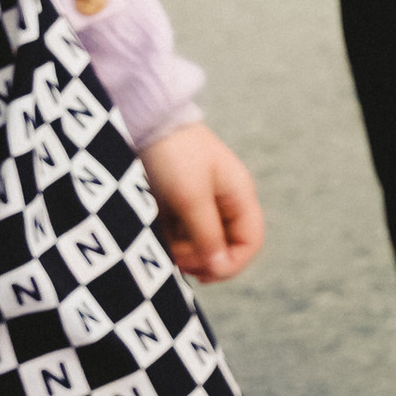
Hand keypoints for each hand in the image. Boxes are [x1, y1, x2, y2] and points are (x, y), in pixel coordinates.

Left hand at [139, 123, 264, 282]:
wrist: (145, 121)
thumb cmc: (174, 154)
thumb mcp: (191, 197)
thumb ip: (207, 234)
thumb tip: (219, 268)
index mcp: (239, 195)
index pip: (250, 242)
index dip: (231, 264)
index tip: (203, 274)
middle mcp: (224, 201)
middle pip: (225, 246)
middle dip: (203, 258)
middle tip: (177, 261)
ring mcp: (201, 202)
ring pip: (201, 242)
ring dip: (184, 252)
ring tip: (163, 247)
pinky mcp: (179, 203)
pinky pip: (181, 233)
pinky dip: (171, 240)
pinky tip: (156, 238)